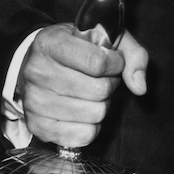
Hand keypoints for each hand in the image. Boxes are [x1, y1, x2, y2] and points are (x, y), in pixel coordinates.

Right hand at [17, 23, 147, 147]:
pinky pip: (82, 136)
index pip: (97, 62)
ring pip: (94, 113)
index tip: (114, 60)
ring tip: (91, 92)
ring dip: (102, 104)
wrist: (39, 62)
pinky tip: (85, 111)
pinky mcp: (36, 126)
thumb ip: (132, 54)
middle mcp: (37, 71)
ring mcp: (34, 101)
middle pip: (98, 90)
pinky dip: (93, 126)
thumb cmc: (77, 48)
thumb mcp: (106, 37)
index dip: (116, 63)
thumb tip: (139, 87)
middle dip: (110, 84)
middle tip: (101, 77)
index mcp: (51, 43)